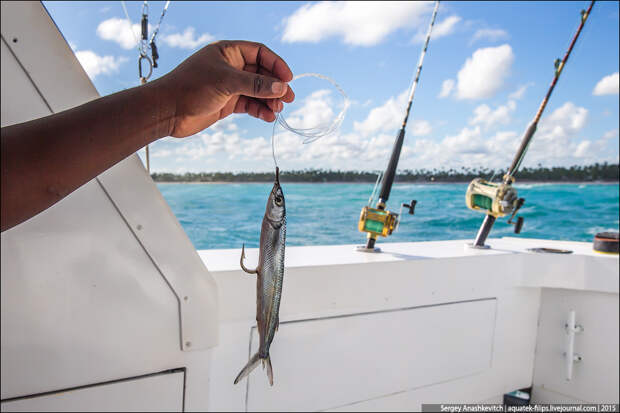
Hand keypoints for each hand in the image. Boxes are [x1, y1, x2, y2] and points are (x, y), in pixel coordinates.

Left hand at [158, 40, 295, 137]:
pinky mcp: (227, 103)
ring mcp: (229, 85)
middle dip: (275, 86)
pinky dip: (259, 110)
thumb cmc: (191, 88)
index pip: (260, 53)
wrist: (168, 111)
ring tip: (277, 111)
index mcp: (228, 52)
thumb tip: (281, 87)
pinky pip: (249, 104)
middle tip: (289, 98)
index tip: (288, 79)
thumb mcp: (227, 82)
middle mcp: (230, 67)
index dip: (276, 65)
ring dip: (269, 100)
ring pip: (257, 91)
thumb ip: (255, 84)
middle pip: (261, 73)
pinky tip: (267, 117)